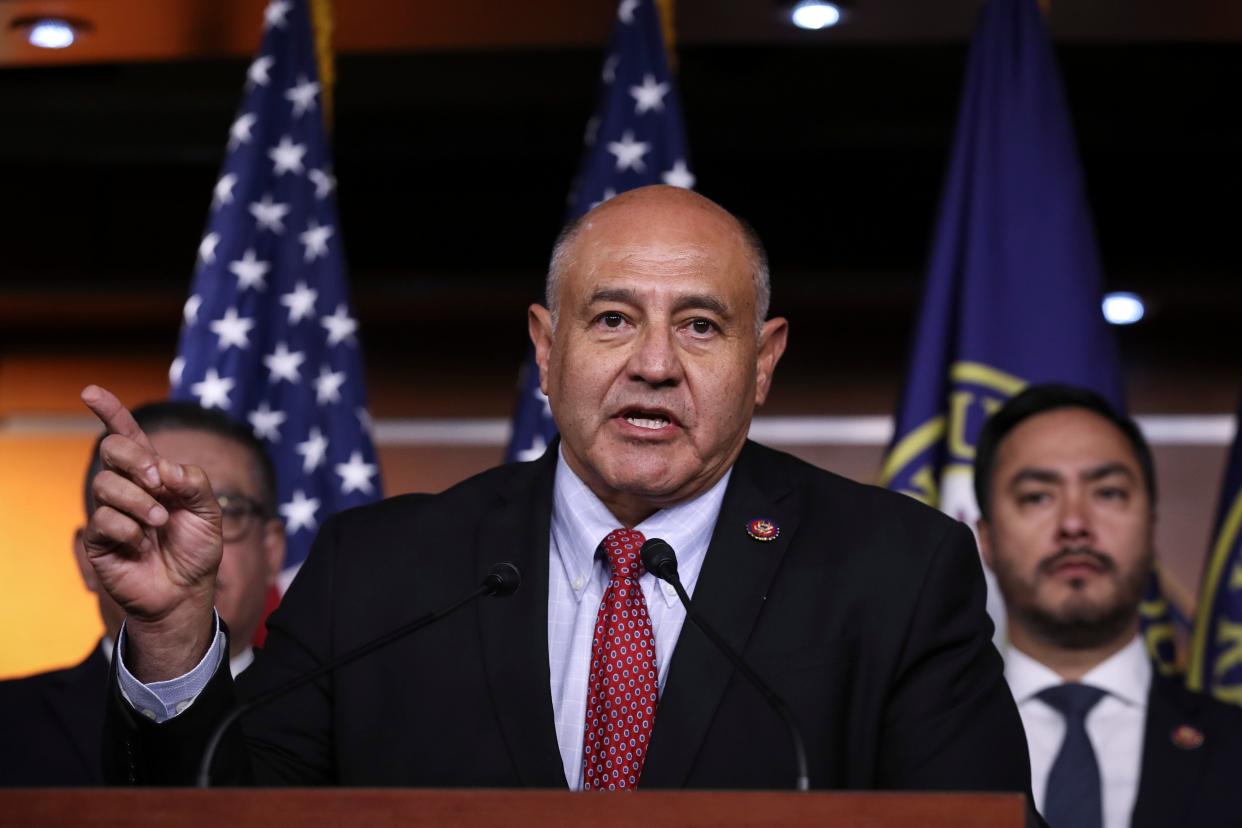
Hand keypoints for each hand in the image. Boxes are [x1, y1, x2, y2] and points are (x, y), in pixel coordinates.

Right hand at [81, 385, 221, 679]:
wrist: (186, 592)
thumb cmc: (196, 549)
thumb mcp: (209, 512)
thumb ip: (194, 483)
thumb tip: (165, 467)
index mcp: (155, 474)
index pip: (128, 436)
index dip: (110, 412)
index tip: (91, 392)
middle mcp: (129, 487)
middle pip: (112, 449)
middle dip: (136, 460)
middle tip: (159, 483)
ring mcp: (111, 512)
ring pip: (107, 484)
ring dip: (139, 502)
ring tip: (159, 524)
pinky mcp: (98, 539)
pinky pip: (103, 519)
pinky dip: (129, 530)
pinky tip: (142, 545)